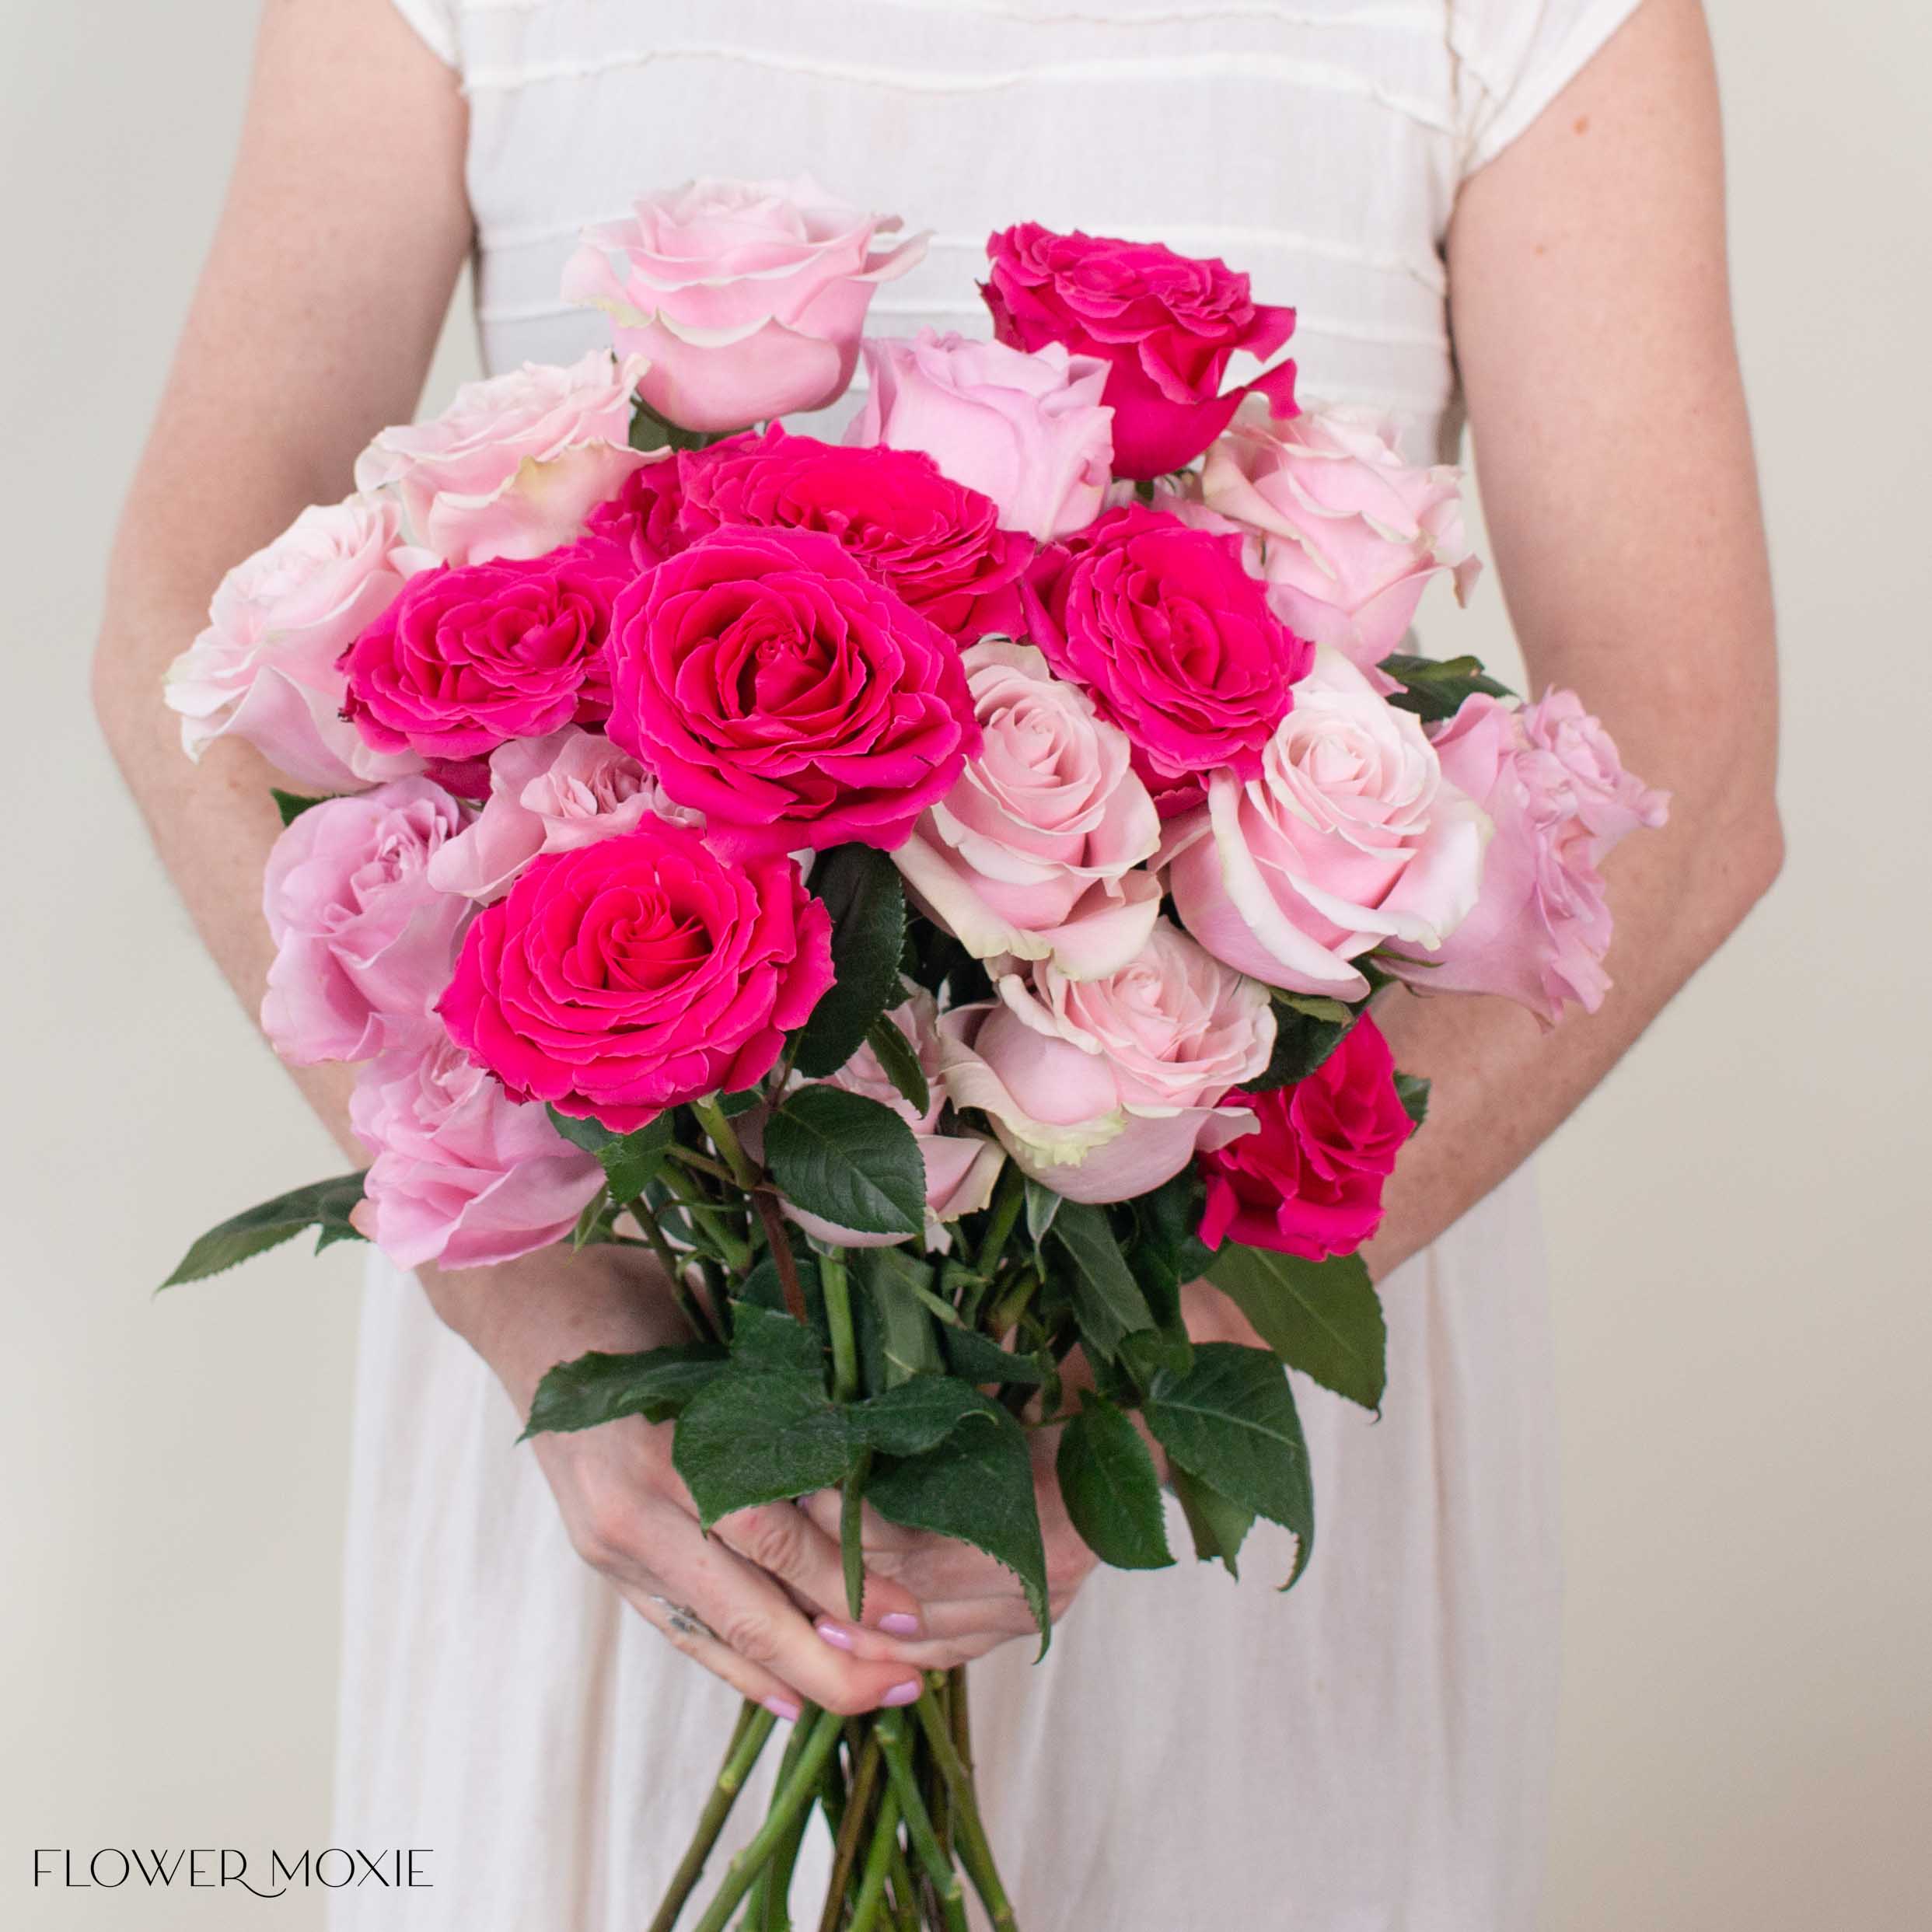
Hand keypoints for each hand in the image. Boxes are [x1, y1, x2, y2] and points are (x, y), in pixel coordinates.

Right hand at [422, 1244, 932, 1717]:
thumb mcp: (725, 1340)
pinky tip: (786, 1699)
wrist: (538, 1305)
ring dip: (794, 1676)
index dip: (845, 1583)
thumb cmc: (647, 1298)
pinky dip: (733, 1669)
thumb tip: (876, 1470)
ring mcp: (613, 1540)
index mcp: (673, 1446)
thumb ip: (786, 1407)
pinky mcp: (602, 1557)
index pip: (771, 1538)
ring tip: (868, 1699)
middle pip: (746, 1608)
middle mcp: (637, 1508)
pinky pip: (678, 1629)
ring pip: (715, 1634)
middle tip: (909, 1682)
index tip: (910, 1614)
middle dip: (833, 1659)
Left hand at [798, 1419, 1097, 1671]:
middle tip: (785, 1567)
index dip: (851, 1527)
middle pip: (916, 1593)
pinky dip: (900, 1655)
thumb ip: (933, 1417)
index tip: (805, 1503)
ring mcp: (1039, 1605)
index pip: (913, 1539)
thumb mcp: (991, 1399)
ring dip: (863, 1633)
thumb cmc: (1044, 1403)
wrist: (1116, 1442)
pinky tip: (854, 1647)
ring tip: (804, 1618)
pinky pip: (953, 1653)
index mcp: (1034, 1504)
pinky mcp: (1031, 1624)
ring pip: (930, 1638)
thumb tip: (849, 1421)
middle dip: (844, 1585)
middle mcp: (1040, 1569)